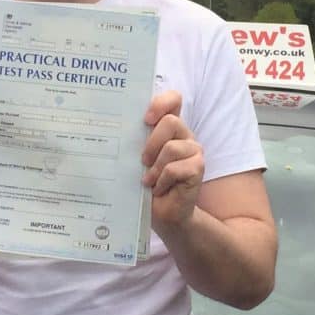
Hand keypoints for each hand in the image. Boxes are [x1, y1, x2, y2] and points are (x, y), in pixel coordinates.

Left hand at [142, 90, 204, 236]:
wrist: (163, 214)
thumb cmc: (147, 185)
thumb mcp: (137, 160)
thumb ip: (135, 142)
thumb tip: (116, 130)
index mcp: (168, 129)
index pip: (173, 100)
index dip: (161, 102)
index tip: (146, 118)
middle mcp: (183, 135)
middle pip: (170, 122)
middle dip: (151, 142)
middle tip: (142, 161)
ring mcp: (193, 151)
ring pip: (172, 148)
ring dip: (155, 168)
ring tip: (149, 181)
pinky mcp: (198, 168)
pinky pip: (175, 168)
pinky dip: (162, 181)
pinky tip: (158, 189)